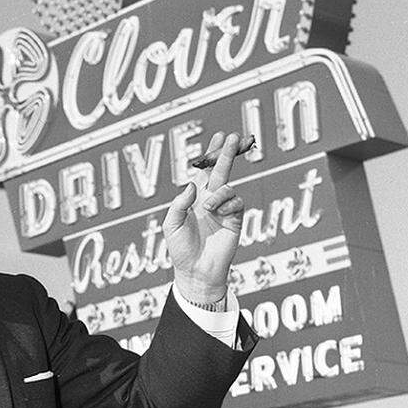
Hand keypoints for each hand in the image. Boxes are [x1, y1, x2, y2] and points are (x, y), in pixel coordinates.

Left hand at [162, 130, 245, 305]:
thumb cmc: (181, 250)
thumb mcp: (171, 224)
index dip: (212, 155)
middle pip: (222, 171)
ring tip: (208, 209)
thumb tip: (193, 184)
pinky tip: (218, 214)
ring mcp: (224, 210)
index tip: (219, 137)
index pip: (205, 171)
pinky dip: (227, 205)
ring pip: (227, 188)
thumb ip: (179, 203)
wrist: (195, 271)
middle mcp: (211, 200)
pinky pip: (236, 203)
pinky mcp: (235, 220)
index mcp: (195, 198)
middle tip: (235, 136)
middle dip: (228, 153)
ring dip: (218, 194)